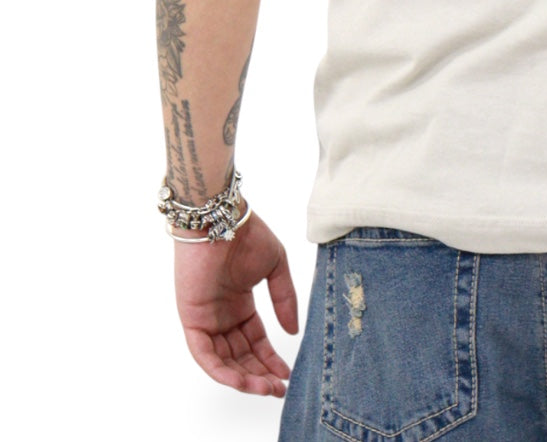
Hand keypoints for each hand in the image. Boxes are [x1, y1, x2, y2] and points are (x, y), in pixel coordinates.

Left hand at [173, 209, 298, 396]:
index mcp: (240, 304)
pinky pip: (204, 354)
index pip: (255, 340)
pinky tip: (241, 380)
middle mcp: (222, 315)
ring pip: (223, 360)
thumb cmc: (247, 234)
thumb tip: (293, 332)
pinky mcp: (192, 319)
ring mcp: (206, 318)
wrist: (221, 218)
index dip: (270, 359)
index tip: (286, 374)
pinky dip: (221, 370)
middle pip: (240, 356)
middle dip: (259, 374)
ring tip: (265, 389)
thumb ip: (285, 299)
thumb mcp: (276, 266)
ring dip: (243, 377)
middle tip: (278, 389)